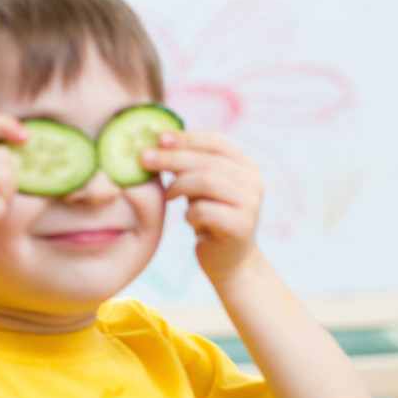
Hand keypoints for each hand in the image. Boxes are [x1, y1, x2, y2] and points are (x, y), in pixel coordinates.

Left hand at [144, 131, 262, 281]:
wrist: (231, 260)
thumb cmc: (211, 217)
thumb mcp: (203, 186)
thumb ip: (192, 164)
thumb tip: (158, 141)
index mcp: (246, 166)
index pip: (216, 142)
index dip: (187, 138)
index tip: (159, 138)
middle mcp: (253, 181)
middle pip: (207, 161)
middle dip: (172, 158)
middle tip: (144, 159)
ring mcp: (250, 203)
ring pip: (205, 181)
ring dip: (178, 186)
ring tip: (168, 196)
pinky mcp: (241, 226)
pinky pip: (204, 210)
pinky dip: (189, 214)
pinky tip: (190, 220)